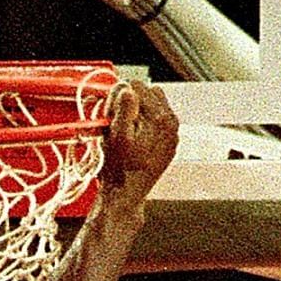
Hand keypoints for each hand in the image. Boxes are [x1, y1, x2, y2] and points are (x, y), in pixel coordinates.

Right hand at [97, 80, 177, 206]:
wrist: (126, 195)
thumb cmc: (119, 170)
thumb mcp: (116, 136)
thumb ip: (123, 108)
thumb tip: (127, 88)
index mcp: (159, 118)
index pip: (135, 86)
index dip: (117, 97)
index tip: (109, 114)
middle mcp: (170, 123)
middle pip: (146, 92)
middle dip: (128, 103)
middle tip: (115, 123)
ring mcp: (171, 133)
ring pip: (152, 104)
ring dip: (136, 111)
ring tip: (125, 130)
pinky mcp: (168, 142)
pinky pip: (156, 121)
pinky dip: (143, 123)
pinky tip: (133, 139)